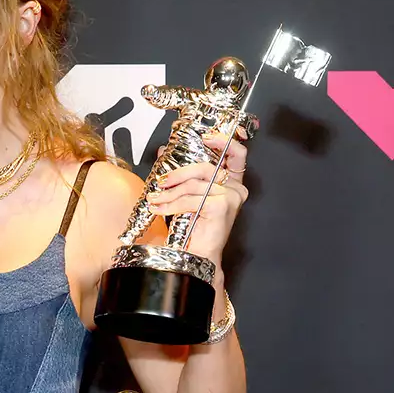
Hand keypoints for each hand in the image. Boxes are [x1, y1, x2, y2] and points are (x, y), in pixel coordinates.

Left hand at [146, 129, 249, 260]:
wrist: (198, 255)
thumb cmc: (196, 229)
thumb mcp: (189, 195)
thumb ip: (182, 174)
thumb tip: (162, 151)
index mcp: (233, 184)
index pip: (237, 154)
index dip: (223, 141)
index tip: (207, 137)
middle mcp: (236, 189)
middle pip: (204, 167)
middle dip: (179, 173)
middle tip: (162, 181)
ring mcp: (231, 197)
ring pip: (193, 185)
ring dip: (170, 193)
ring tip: (156, 199)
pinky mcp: (221, 206)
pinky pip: (190, 199)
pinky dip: (171, 204)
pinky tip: (160, 208)